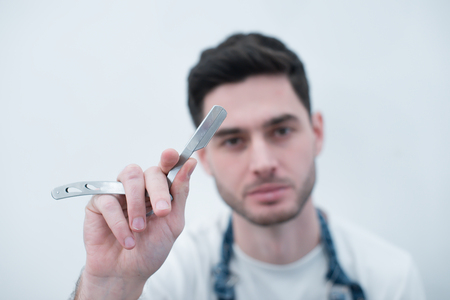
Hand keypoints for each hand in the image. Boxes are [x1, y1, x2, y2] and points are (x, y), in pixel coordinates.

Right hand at [75, 148, 196, 299]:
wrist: (126, 274)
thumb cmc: (150, 248)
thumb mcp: (172, 223)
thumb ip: (180, 194)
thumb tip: (190, 164)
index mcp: (159, 190)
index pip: (165, 167)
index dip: (170, 158)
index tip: (172, 154)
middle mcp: (139, 187)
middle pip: (149, 172)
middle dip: (159, 191)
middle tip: (162, 212)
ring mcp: (118, 192)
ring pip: (129, 178)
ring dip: (137, 204)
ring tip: (139, 229)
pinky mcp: (98, 202)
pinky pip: (108, 201)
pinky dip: (119, 223)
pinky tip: (127, 240)